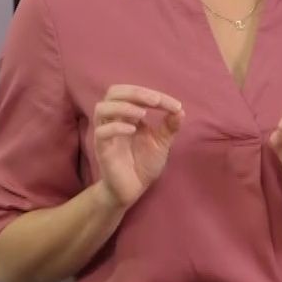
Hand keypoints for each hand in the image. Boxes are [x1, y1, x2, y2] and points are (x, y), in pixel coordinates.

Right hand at [92, 85, 183, 209]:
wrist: (132, 189)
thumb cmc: (143, 164)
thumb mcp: (161, 143)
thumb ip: (169, 127)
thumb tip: (180, 110)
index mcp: (127, 115)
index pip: (134, 93)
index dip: (154, 94)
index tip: (176, 106)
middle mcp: (114, 120)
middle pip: (113, 92)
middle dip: (135, 92)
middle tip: (155, 101)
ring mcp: (106, 134)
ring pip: (101, 108)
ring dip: (123, 106)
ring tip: (143, 114)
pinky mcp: (102, 149)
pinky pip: (102, 132)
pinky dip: (116, 127)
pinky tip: (133, 130)